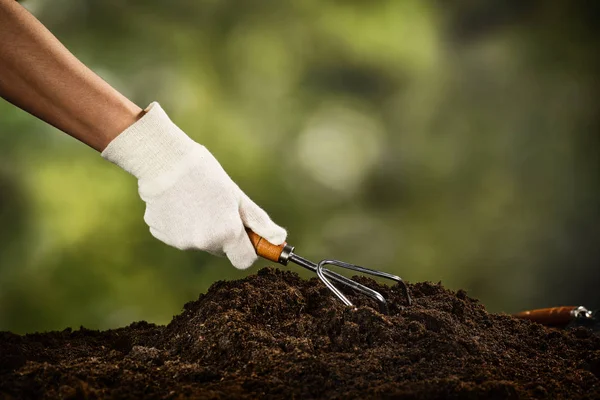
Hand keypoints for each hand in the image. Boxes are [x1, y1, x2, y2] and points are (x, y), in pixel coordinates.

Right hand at [102, 102, 285, 268]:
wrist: (163, 160)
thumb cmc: (205, 173)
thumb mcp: (237, 196)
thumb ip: (259, 222)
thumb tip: (280, 240)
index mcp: (227, 234)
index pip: (245, 260)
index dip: (248, 248)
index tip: (248, 236)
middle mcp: (204, 243)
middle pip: (221, 249)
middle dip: (223, 234)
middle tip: (217, 206)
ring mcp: (181, 242)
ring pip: (199, 241)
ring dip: (201, 227)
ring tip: (194, 199)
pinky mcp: (161, 235)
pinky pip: (178, 235)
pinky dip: (180, 224)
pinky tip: (177, 202)